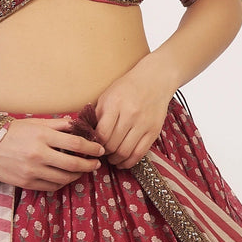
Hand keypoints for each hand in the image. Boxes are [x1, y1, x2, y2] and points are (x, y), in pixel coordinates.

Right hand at [0, 114, 107, 190]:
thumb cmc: (11, 132)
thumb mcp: (34, 122)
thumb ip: (57, 125)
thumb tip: (79, 126)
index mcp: (42, 136)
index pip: (75, 142)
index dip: (91, 147)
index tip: (100, 149)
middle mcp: (38, 154)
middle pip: (73, 163)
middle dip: (89, 165)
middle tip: (96, 164)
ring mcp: (32, 171)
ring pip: (64, 177)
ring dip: (77, 175)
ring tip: (82, 171)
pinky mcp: (27, 183)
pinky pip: (52, 186)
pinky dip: (62, 183)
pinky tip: (66, 177)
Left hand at [91, 52, 173, 167]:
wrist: (155, 80)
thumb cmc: (127, 88)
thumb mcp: (107, 96)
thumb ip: (97, 115)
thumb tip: (86, 135)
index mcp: (115, 104)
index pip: (101, 134)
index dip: (95, 144)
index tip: (92, 145)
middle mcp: (130, 115)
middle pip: (112, 145)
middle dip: (104, 153)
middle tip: (100, 154)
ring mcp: (143, 124)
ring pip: (125, 152)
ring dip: (115, 160)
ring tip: (111, 159)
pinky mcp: (154, 131)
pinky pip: (140, 153)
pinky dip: (129, 161)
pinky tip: (123, 161)